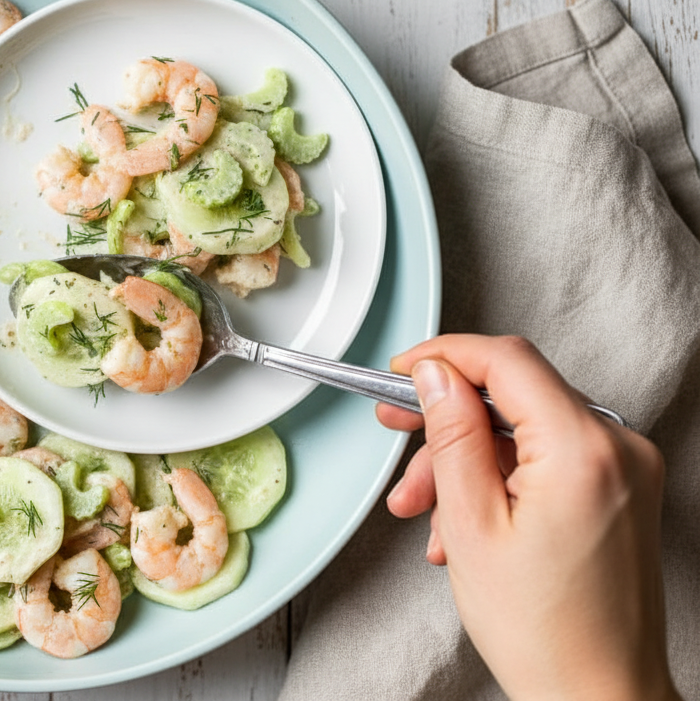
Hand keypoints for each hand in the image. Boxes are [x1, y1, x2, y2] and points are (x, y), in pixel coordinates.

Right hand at [377, 335, 678, 700]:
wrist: (599, 695)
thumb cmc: (544, 632)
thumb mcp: (471, 525)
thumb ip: (451, 436)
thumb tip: (435, 374)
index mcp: (584, 450)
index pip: (506, 361)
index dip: (443, 356)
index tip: (400, 370)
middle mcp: (618, 447)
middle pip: (512, 395)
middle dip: (446, 420)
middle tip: (396, 429)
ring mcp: (626, 469)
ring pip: (523, 429)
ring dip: (464, 459)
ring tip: (423, 512)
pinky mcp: (621, 490)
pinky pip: (547, 457)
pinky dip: (499, 477)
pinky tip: (464, 522)